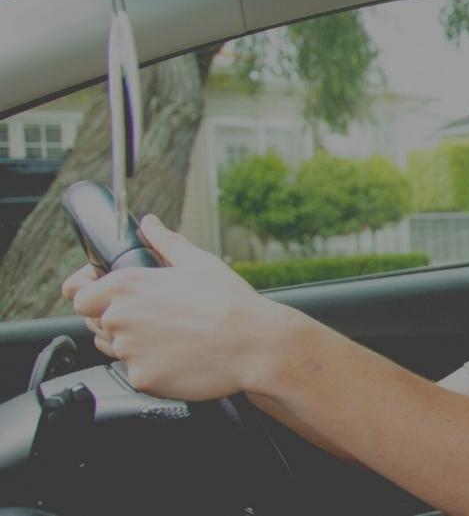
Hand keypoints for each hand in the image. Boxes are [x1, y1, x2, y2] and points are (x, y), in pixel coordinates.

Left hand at [67, 215, 298, 400]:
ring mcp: (129, 351)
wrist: (257, 345)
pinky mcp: (141, 378)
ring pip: (118, 351)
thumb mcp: (199, 263)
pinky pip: (139, 374)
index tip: (104, 299)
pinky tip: (183, 358)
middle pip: (98, 324)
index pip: (77, 295)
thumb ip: (165, 242)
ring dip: (137, 347)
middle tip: (161, 321)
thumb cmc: (232, 303)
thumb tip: (150, 224)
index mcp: (128, 285)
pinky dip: (156, 369)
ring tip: (176, 339)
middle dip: (122, 322)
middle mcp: (121, 317)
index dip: (90, 296)